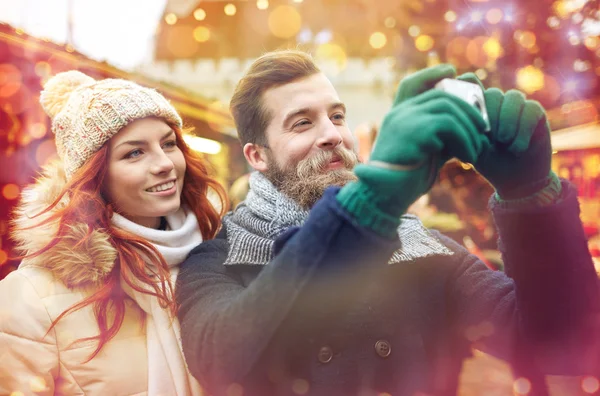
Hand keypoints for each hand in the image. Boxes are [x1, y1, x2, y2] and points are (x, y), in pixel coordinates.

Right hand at [339, 65, 488, 224]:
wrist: (384, 195)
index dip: (432, 74)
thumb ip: (444, 135)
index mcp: (398, 115)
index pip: (412, 84)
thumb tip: (473, 125)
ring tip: (476, 150)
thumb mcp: (428, 151)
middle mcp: (399, 113)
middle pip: (440, 94)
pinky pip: (449, 125)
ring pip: (449, 107)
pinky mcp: (413, 131)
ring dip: (470, 129)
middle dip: (468, 108)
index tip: (453, 74)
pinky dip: (465, 141)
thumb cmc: (406, 177)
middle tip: (484, 129)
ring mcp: (404, 119)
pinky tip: (468, 158)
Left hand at [457, 73, 551, 198]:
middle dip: (490, 116)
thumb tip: (452, 119)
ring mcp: (517, 105)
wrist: (516, 179)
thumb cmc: (489, 163)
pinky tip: (517, 148)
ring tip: (503, 141)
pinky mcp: (536, 112)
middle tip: (490, 138)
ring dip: (507, 121)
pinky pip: (530, 109)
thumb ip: (461, 132)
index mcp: (479, 106)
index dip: (467, 87)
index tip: (464, 107)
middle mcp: (498, 102)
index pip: (471, 83)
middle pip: (492, 94)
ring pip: (512, 97)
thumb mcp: (470, 149)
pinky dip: (523, 129)